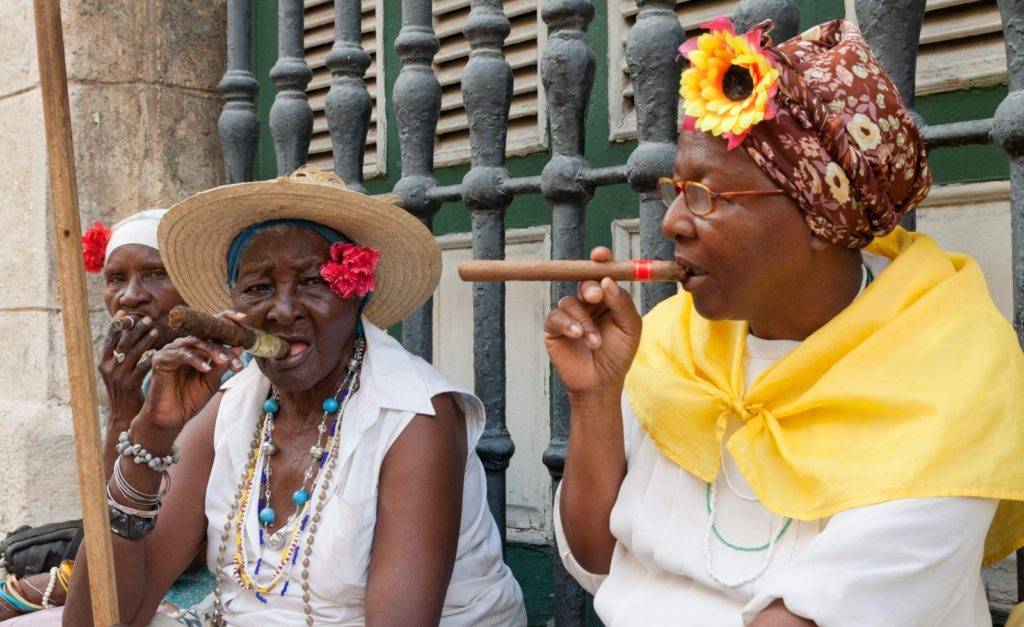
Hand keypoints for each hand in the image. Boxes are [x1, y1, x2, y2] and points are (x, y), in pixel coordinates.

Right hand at [99, 311, 158, 428]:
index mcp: (104, 362)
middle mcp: (108, 368)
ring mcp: (118, 377)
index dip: (117, 325)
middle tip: (147, 319)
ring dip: (145, 340)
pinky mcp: (130, 385)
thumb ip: (122, 354)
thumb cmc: (125, 389)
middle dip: (135, 329)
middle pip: (122, 343)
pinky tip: (161, 350)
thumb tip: (130, 331)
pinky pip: (142, 367)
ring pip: (133, 353)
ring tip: (156, 330)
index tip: (126, 312)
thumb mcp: (119, 370)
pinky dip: (152, 357)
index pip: (110, 339)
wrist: (123, 415)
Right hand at [139, 311, 247, 431]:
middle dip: (223, 347)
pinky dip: (196, 360)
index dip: (227, 319)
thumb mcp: (212, 381)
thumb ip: (222, 364)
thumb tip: (239, 347)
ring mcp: (172, 350)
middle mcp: (185, 345)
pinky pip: (181, 354)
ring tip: (223, 362)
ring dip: (212, 351)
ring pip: (195, 341)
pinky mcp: (161, 359)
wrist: (172, 418)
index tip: (244, 319)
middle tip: (235, 361)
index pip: (213, 328)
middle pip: (206, 335)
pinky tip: (206, 369)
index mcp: (199, 348)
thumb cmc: (191, 399)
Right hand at [544, 247, 641, 399]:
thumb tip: (608, 280)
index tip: (600, 256)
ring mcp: (570, 314)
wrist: (601, 383)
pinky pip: (556, 316)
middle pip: (583, 282)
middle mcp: (588, 303)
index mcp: (608, 299)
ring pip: (570, 301)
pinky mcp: (555, 328)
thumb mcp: (630, 328)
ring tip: (594, 341)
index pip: (603, 273)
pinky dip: (568, 324)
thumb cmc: (618, 356)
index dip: (601, 261)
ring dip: (583, 320)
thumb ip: (622, 303)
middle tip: (596, 296)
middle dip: (589, 287)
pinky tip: (578, 336)